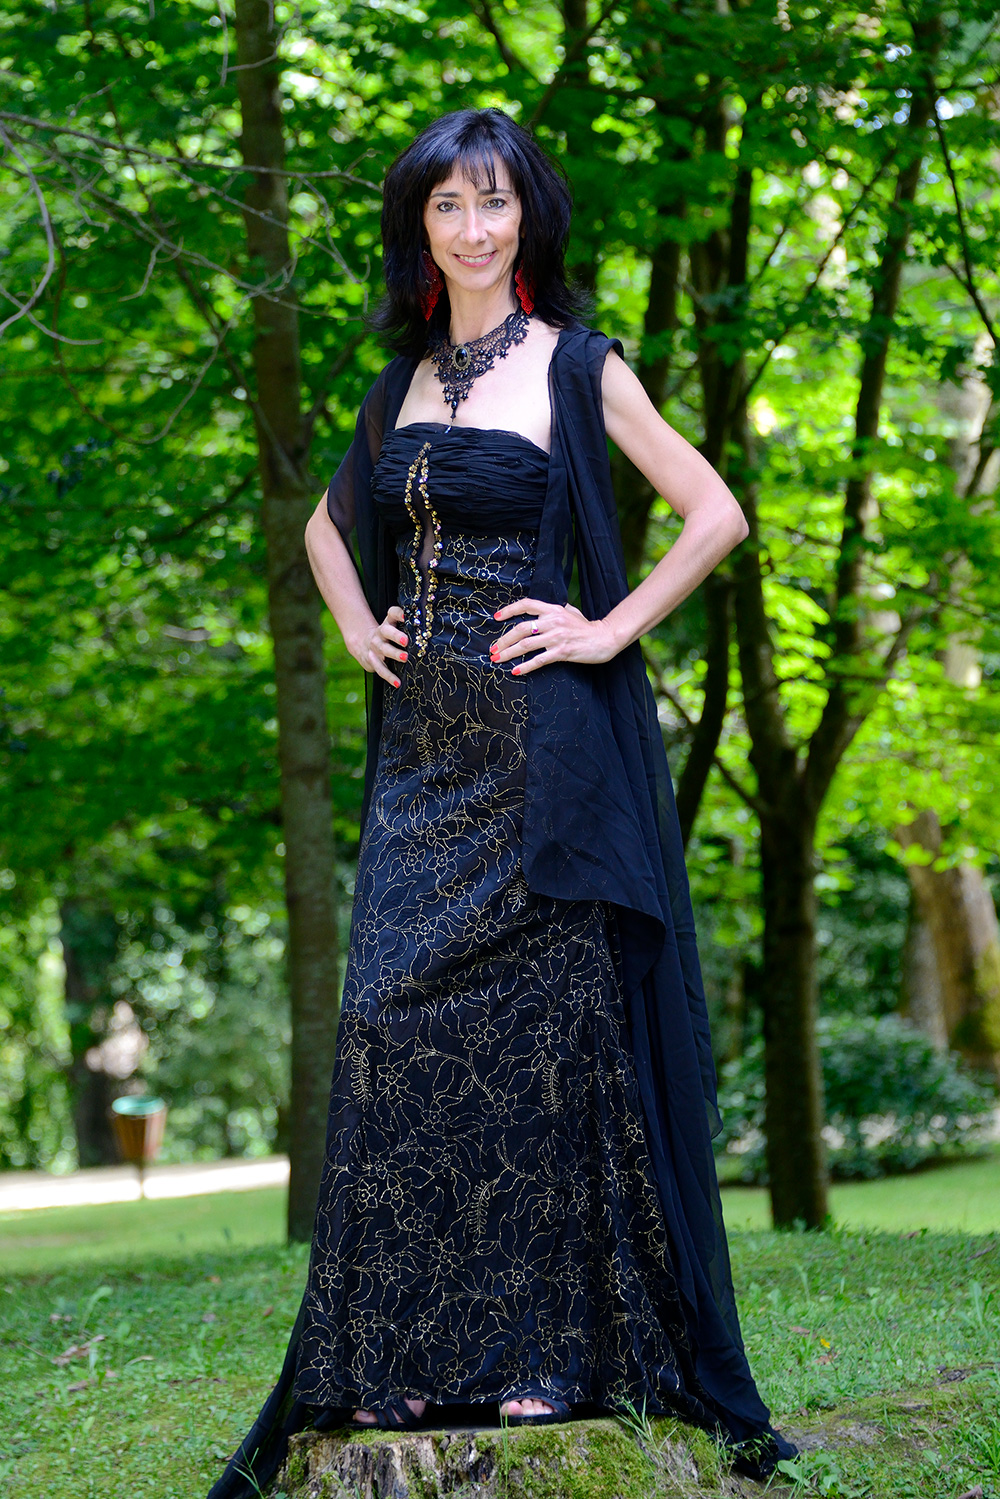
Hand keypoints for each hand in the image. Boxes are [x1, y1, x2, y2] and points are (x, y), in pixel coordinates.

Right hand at [356, 605, 407, 687]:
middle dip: (396, 636)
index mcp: (389, 622)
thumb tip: (430, 623)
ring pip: (384, 650)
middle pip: (387, 631)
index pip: (392, 613)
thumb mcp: (394, 626)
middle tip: (406, 641)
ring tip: (405, 658)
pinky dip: (389, 676)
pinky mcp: (373, 661)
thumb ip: (407, 625)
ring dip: (394, 654)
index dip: (398, 614)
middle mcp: (381, 633)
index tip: (406, 616)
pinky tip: (398, 683)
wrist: (364, 644)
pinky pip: (381, 669)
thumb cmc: (388, 635)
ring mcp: (376, 647)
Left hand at [489, 598, 616, 675]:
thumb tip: (540, 611)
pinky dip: (525, 666)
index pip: (526, 605)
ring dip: (508, 653)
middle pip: (520, 628)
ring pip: (526, 645)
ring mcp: (557, 637)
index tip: (496, 618)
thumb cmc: (586, 627)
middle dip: (503, 640)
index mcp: (553, 609)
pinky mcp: (561, 652)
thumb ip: (555, 610)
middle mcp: (553, 621)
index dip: (509, 610)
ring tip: (497, 660)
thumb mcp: (570, 612)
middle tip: (493, 649)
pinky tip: (515, 671)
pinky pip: (539, 660)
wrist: (604, 638)